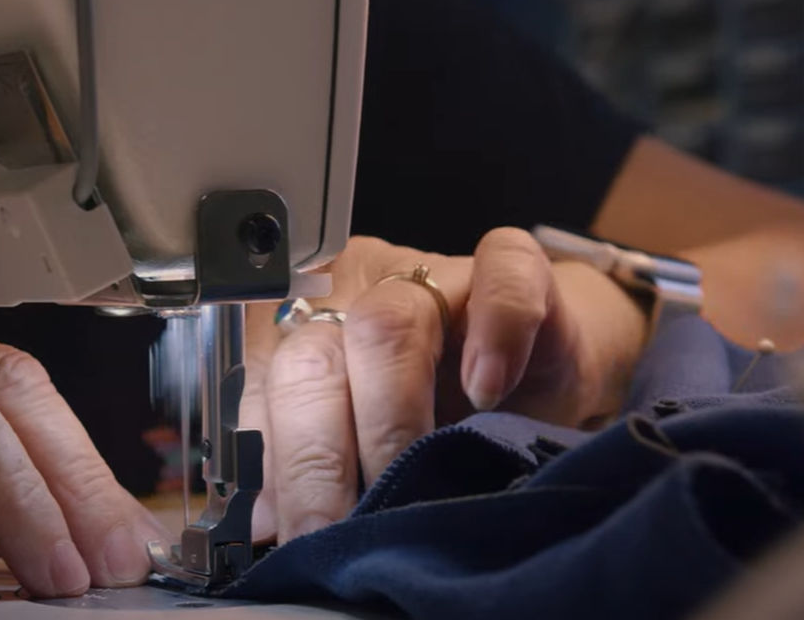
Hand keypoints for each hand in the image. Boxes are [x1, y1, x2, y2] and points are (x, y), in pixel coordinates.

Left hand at [243, 230, 647, 542]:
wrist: (544, 370)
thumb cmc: (446, 409)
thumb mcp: (364, 442)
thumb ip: (306, 466)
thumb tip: (264, 524)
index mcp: (301, 329)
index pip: (258, 386)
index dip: (268, 461)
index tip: (286, 532)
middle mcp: (352, 292)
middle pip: (311, 360)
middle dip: (315, 460)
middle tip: (334, 535)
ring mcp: (431, 275)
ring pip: (386, 323)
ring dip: (389, 420)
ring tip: (402, 489)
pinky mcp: (516, 268)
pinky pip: (500, 274)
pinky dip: (495, 334)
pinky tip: (489, 389)